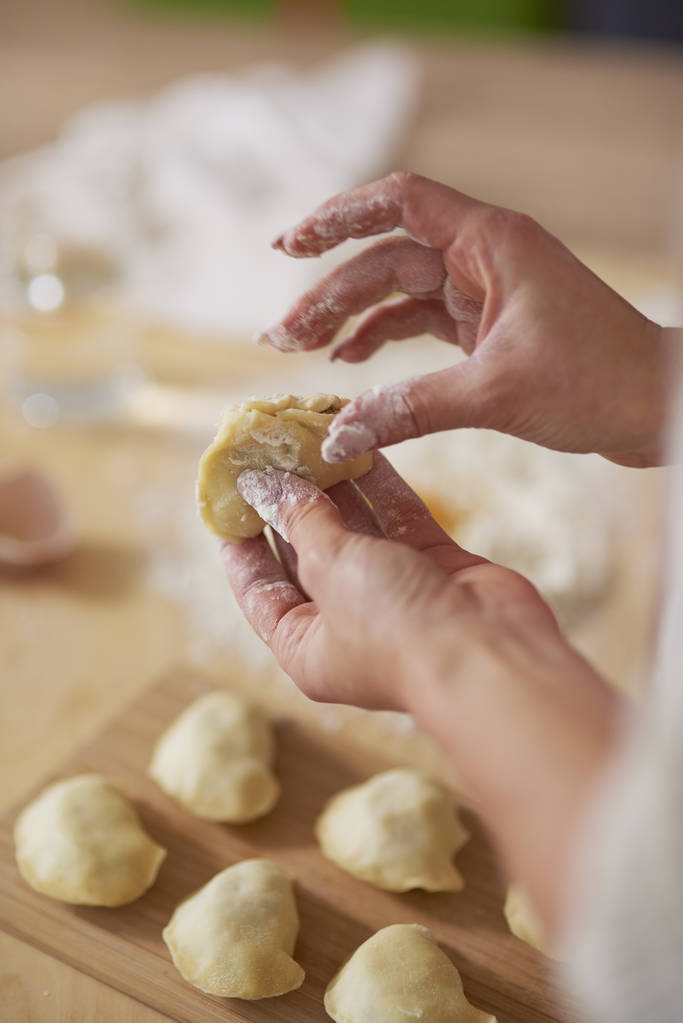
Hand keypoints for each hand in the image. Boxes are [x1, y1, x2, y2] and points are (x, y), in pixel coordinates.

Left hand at [222, 456, 620, 934]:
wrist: (490, 655)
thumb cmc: (396, 631)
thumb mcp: (330, 568)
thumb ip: (300, 519)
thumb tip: (264, 485)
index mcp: (305, 645)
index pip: (258, 587)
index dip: (240, 539)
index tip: (228, 492)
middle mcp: (346, 622)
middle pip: (306, 552)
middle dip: (289, 500)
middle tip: (271, 448)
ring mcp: (393, 594)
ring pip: (355, 529)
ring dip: (334, 484)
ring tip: (312, 435)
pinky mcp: (435, 568)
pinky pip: (399, 518)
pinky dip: (382, 484)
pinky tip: (362, 444)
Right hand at [258, 172, 671, 467]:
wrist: (655, 407)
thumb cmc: (598, 381)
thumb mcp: (494, 393)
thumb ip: (410, 408)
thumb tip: (341, 435)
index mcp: (491, 242)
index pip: (400, 202)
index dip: (339, 216)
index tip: (289, 245)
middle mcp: (484, 257)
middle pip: (386, 258)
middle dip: (329, 293)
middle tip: (278, 335)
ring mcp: (485, 292)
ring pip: (399, 293)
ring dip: (349, 319)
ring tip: (299, 350)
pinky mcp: (487, 327)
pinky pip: (421, 323)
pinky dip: (384, 340)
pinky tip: (350, 362)